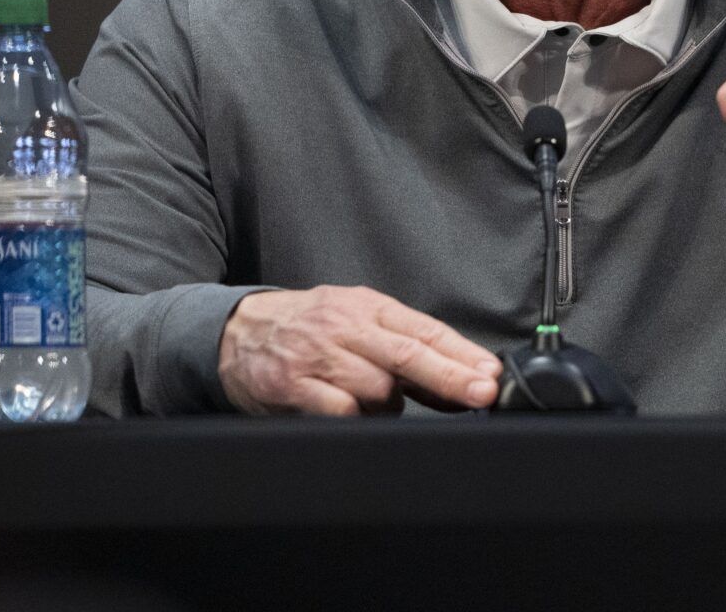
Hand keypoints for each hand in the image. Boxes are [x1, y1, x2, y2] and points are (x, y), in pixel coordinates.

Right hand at [218, 285, 502, 415]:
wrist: (237, 332)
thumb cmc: (306, 327)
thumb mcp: (354, 318)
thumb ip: (401, 343)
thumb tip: (461, 376)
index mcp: (364, 306)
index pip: (422, 329)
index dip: (459, 354)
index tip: (488, 375)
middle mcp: (343, 328)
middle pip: (406, 355)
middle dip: (449, 377)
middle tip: (481, 394)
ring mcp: (317, 358)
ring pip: (376, 390)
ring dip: (388, 404)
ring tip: (371, 398)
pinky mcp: (291, 387)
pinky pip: (340, 412)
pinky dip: (352, 418)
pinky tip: (346, 410)